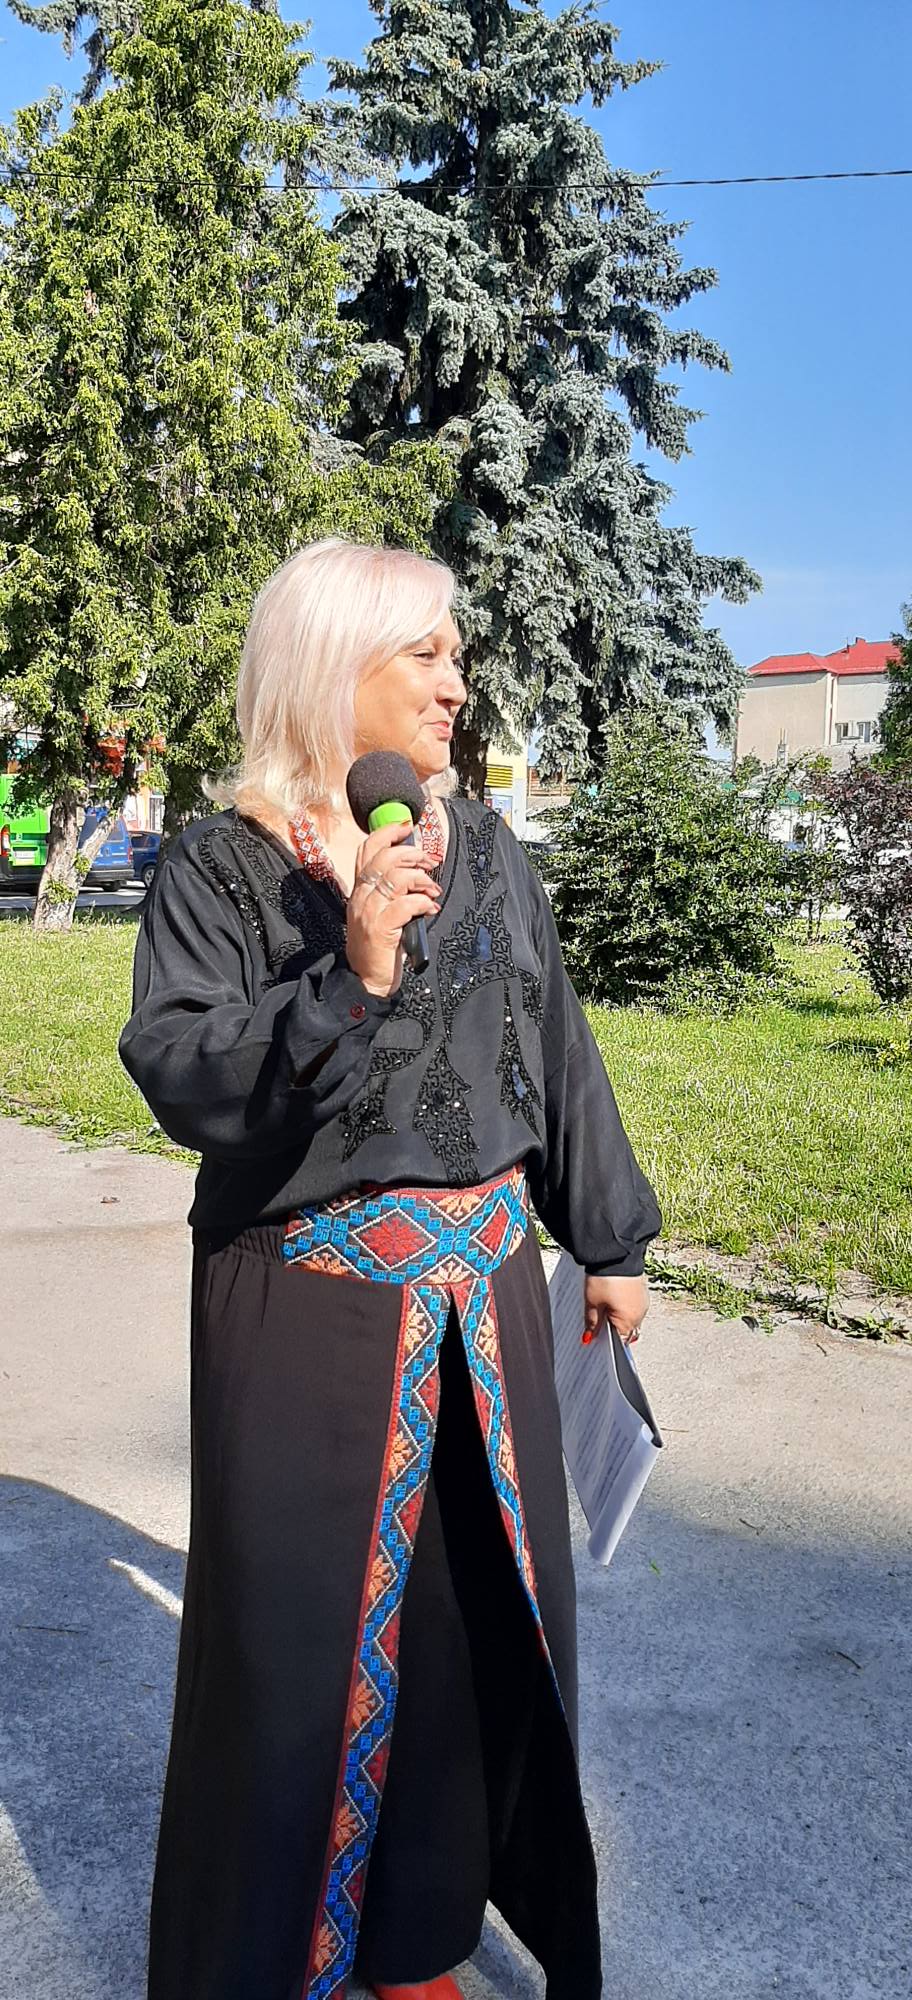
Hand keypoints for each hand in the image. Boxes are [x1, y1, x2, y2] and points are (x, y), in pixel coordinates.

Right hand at [346, 819, 441, 997]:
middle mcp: (361, 897)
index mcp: (360, 890)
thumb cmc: (379, 948)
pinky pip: (405, 903)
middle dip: (413, 854)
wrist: (367, 980)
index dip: (387, 832)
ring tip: (432, 890)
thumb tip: (418, 871)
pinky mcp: (380, 928)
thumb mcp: (380, 913)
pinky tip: (429, 909)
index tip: (407, 827)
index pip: (367, 849)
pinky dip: (422, 902)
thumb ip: (392, 892)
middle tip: (430, 862)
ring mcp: (369, 912)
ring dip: (421, 879)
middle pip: (385, 857)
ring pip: (396, 877)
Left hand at [582, 1273, 648, 1347]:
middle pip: (626, 1330)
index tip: (595, 1335)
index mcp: (629, 1321)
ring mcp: (643, 1303)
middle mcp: (640, 1314)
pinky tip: (613, 1298)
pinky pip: (634, 1306)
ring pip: (631, 1318)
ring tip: (604, 1305)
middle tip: (597, 1320)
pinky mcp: (642, 1292)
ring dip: (619, 1317)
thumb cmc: (605, 1278)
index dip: (607, 1340)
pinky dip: (624, 1306)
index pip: (620, 1342)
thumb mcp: (593, 1302)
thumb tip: (589, 1338)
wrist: (616, 1253)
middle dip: (612, 1328)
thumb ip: (592, 1323)